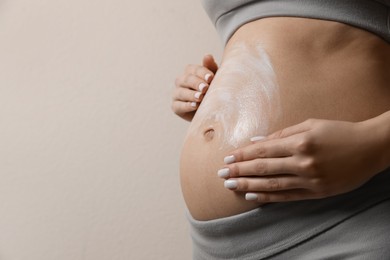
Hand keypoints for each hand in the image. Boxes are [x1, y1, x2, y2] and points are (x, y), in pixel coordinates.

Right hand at [172, 54, 217, 120]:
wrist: (212, 110)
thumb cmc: (213, 91)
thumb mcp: (215, 79)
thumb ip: (211, 67)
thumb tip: (207, 56)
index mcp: (190, 72)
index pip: (194, 69)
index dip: (202, 73)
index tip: (211, 78)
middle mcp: (181, 81)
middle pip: (186, 79)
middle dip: (196, 83)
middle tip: (205, 88)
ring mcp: (177, 94)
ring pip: (180, 92)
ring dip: (190, 95)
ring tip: (200, 97)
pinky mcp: (176, 107)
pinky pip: (178, 105)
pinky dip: (186, 106)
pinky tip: (195, 106)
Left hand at [219, 118, 384, 202]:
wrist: (371, 148)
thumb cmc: (339, 131)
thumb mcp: (310, 124)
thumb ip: (282, 134)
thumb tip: (257, 141)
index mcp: (300, 142)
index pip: (263, 150)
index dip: (243, 155)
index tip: (228, 157)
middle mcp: (303, 162)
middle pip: (263, 168)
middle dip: (239, 170)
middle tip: (221, 174)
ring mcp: (310, 179)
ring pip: (272, 184)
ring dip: (248, 185)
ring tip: (231, 185)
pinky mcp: (318, 192)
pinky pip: (288, 196)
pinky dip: (269, 197)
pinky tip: (253, 197)